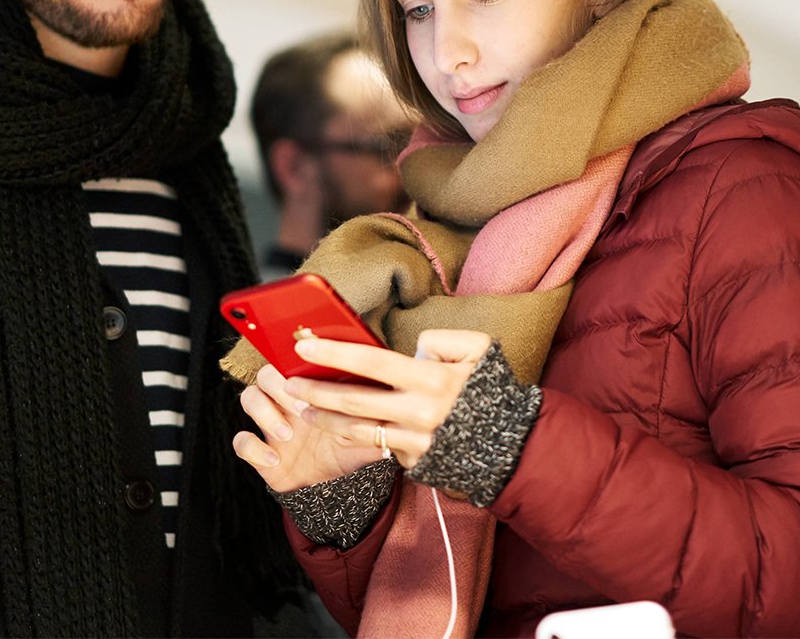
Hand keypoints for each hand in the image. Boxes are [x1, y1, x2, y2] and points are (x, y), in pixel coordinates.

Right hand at [233, 363, 383, 490]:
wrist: (339, 490)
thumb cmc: (356, 450)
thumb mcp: (372, 428)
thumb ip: (379, 409)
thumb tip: (397, 396)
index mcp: (315, 388)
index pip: (297, 360)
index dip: (296, 360)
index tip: (308, 370)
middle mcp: (290, 401)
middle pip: (267, 373)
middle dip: (278, 385)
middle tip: (298, 404)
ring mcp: (273, 424)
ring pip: (249, 398)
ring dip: (265, 412)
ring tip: (287, 433)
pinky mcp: (262, 452)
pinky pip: (241, 441)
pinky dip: (253, 448)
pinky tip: (274, 459)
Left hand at [281, 329, 491, 468]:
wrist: (510, 442)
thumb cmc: (490, 389)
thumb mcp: (478, 350)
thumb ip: (443, 340)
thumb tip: (414, 349)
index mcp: (432, 380)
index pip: (373, 363)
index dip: (336, 353)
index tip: (305, 345)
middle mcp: (419, 412)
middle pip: (354, 400)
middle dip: (316, 389)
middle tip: (288, 381)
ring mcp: (415, 440)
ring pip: (357, 428)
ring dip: (324, 417)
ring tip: (302, 406)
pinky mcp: (414, 460)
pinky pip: (376, 446)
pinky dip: (351, 436)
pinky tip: (333, 425)